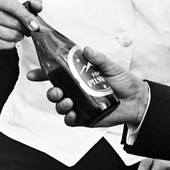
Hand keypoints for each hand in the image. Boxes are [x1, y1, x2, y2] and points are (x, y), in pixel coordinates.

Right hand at [0, 0, 41, 52]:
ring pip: (13, 35)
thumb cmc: (7, 15)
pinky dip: (13, 43)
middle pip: (15, 23)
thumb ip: (32, 3)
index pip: (14, 7)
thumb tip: (38, 6)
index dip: (27, 17)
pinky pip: (8, 45)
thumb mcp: (19, 6)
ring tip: (17, 33)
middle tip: (26, 29)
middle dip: (25, 28)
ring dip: (19, 36)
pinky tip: (10, 39)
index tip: (35, 26)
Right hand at [29, 45, 150, 127]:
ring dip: (59, 104)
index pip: (56, 75)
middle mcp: (76, 91)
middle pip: (55, 92)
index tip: (33, 74)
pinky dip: (68, 118)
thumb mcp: (111, 67)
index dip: (42, 74)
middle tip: (57, 91)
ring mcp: (79, 105)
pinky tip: (72, 114)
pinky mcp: (84, 118)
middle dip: (51, 92)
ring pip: (60, 106)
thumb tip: (86, 49)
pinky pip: (70, 120)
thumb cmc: (124, 82)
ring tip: (68, 102)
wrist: (137, 100)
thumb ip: (98, 59)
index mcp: (78, 77)